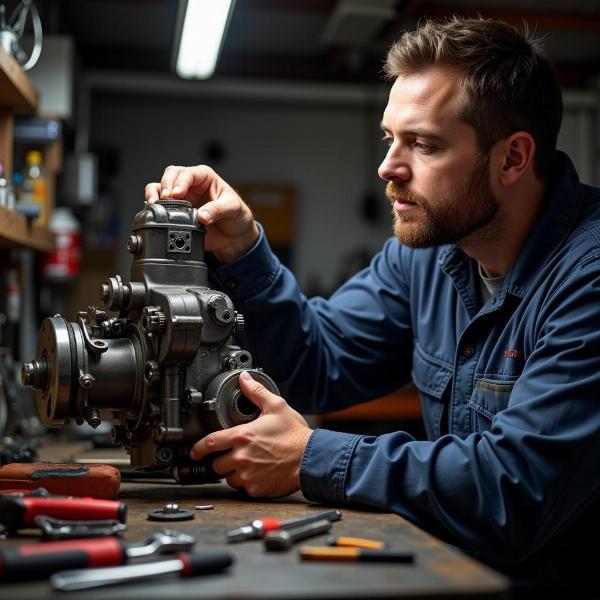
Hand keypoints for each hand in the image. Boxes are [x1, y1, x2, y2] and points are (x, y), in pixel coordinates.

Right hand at [145, 165, 258, 263]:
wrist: (234, 237)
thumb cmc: (237, 216)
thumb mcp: (233, 209)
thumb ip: (217, 210)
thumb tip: (202, 216)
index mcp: (205, 177)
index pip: (188, 173)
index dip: (180, 182)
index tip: (177, 195)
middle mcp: (191, 184)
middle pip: (170, 175)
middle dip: (165, 185)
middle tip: (165, 199)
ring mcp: (181, 198)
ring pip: (160, 187)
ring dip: (154, 194)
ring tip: (155, 204)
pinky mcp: (175, 211)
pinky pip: (159, 205)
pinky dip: (153, 207)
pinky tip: (154, 212)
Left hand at [190, 371, 312, 497]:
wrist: (310, 458)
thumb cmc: (295, 435)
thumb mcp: (276, 406)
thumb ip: (256, 392)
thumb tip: (245, 379)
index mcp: (242, 436)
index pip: (210, 443)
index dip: (198, 448)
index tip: (195, 451)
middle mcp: (241, 457)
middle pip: (217, 464)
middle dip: (223, 459)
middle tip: (236, 454)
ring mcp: (247, 475)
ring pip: (228, 478)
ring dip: (234, 472)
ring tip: (249, 464)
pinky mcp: (255, 489)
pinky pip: (243, 488)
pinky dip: (247, 482)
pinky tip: (258, 473)